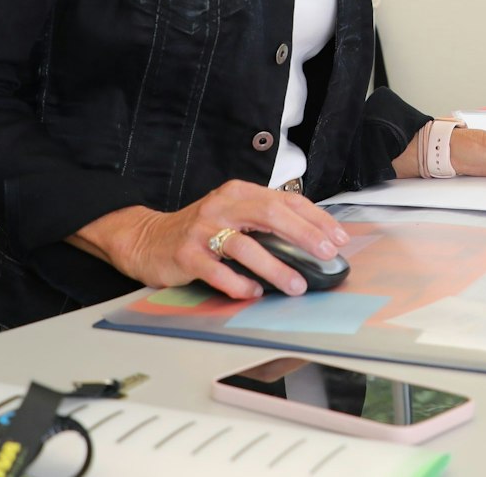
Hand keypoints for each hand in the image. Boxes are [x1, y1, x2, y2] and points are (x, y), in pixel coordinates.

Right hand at [70, 180, 351, 298]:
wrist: (148, 239)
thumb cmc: (200, 230)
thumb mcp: (233, 215)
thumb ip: (264, 222)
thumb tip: (311, 241)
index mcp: (239, 193)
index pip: (286, 200)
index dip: (315, 219)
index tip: (338, 238)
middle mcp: (223, 206)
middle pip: (271, 215)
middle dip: (305, 235)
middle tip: (327, 255)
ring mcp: (203, 229)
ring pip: (247, 246)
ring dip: (276, 268)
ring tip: (297, 285)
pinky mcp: (187, 254)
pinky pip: (218, 271)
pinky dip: (239, 284)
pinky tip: (254, 293)